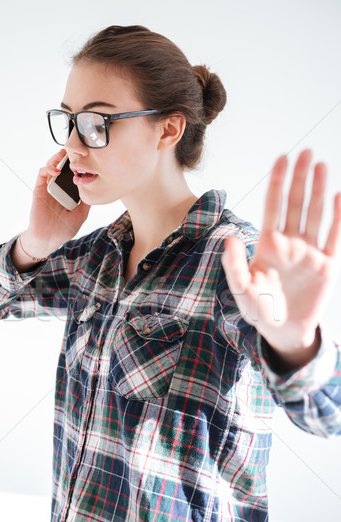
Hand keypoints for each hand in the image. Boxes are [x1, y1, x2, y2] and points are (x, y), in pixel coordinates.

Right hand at [26, 148, 90, 255]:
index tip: (88, 158)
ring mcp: (49, 187)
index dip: (79, 164)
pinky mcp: (39, 188)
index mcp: (69, 191)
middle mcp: (59, 186)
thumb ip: (88, 201)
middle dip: (69, 156)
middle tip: (76, 150)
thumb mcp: (82, 214)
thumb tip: (98, 189)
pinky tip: (56, 171)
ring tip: (65, 156)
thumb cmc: (64, 229)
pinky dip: (48, 168)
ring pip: (52, 165)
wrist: (49, 239)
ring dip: (58, 158)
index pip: (74, 172)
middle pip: (63, 165)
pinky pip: (42, 173)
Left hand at [221, 149, 340, 368]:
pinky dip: (338, 217)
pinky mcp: (326, 264)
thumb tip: (229, 238)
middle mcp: (290, 243)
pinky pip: (334, 236)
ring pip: (315, 214)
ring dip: (319, 190)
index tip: (281, 158)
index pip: (273, 207)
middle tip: (305, 153)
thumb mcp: (243, 292)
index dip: (277, 183)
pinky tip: (340, 196)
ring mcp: (309, 252)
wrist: (285, 332)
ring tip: (321, 165)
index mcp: (268, 245)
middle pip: (296, 204)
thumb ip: (235, 266)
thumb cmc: (260, 311)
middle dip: (300, 178)